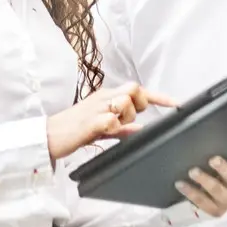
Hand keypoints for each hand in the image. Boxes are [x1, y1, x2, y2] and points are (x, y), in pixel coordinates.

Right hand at [46, 83, 174, 160]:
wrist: (49, 136)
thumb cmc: (75, 130)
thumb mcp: (103, 129)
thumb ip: (122, 128)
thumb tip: (141, 129)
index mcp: (107, 97)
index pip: (137, 90)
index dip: (159, 97)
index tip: (176, 104)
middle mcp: (103, 98)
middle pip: (134, 89)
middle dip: (140, 104)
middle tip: (129, 118)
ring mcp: (96, 108)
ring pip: (125, 102)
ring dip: (126, 116)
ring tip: (113, 126)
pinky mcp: (89, 121)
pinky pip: (111, 120)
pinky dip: (113, 127)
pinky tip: (106, 131)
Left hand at [174, 150, 226, 217]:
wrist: (198, 191)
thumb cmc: (207, 167)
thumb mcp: (212, 155)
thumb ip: (213, 145)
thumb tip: (200, 128)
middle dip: (225, 170)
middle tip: (213, 160)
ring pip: (220, 193)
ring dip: (206, 181)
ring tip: (192, 171)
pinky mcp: (216, 211)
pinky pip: (205, 204)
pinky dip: (192, 193)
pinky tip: (181, 184)